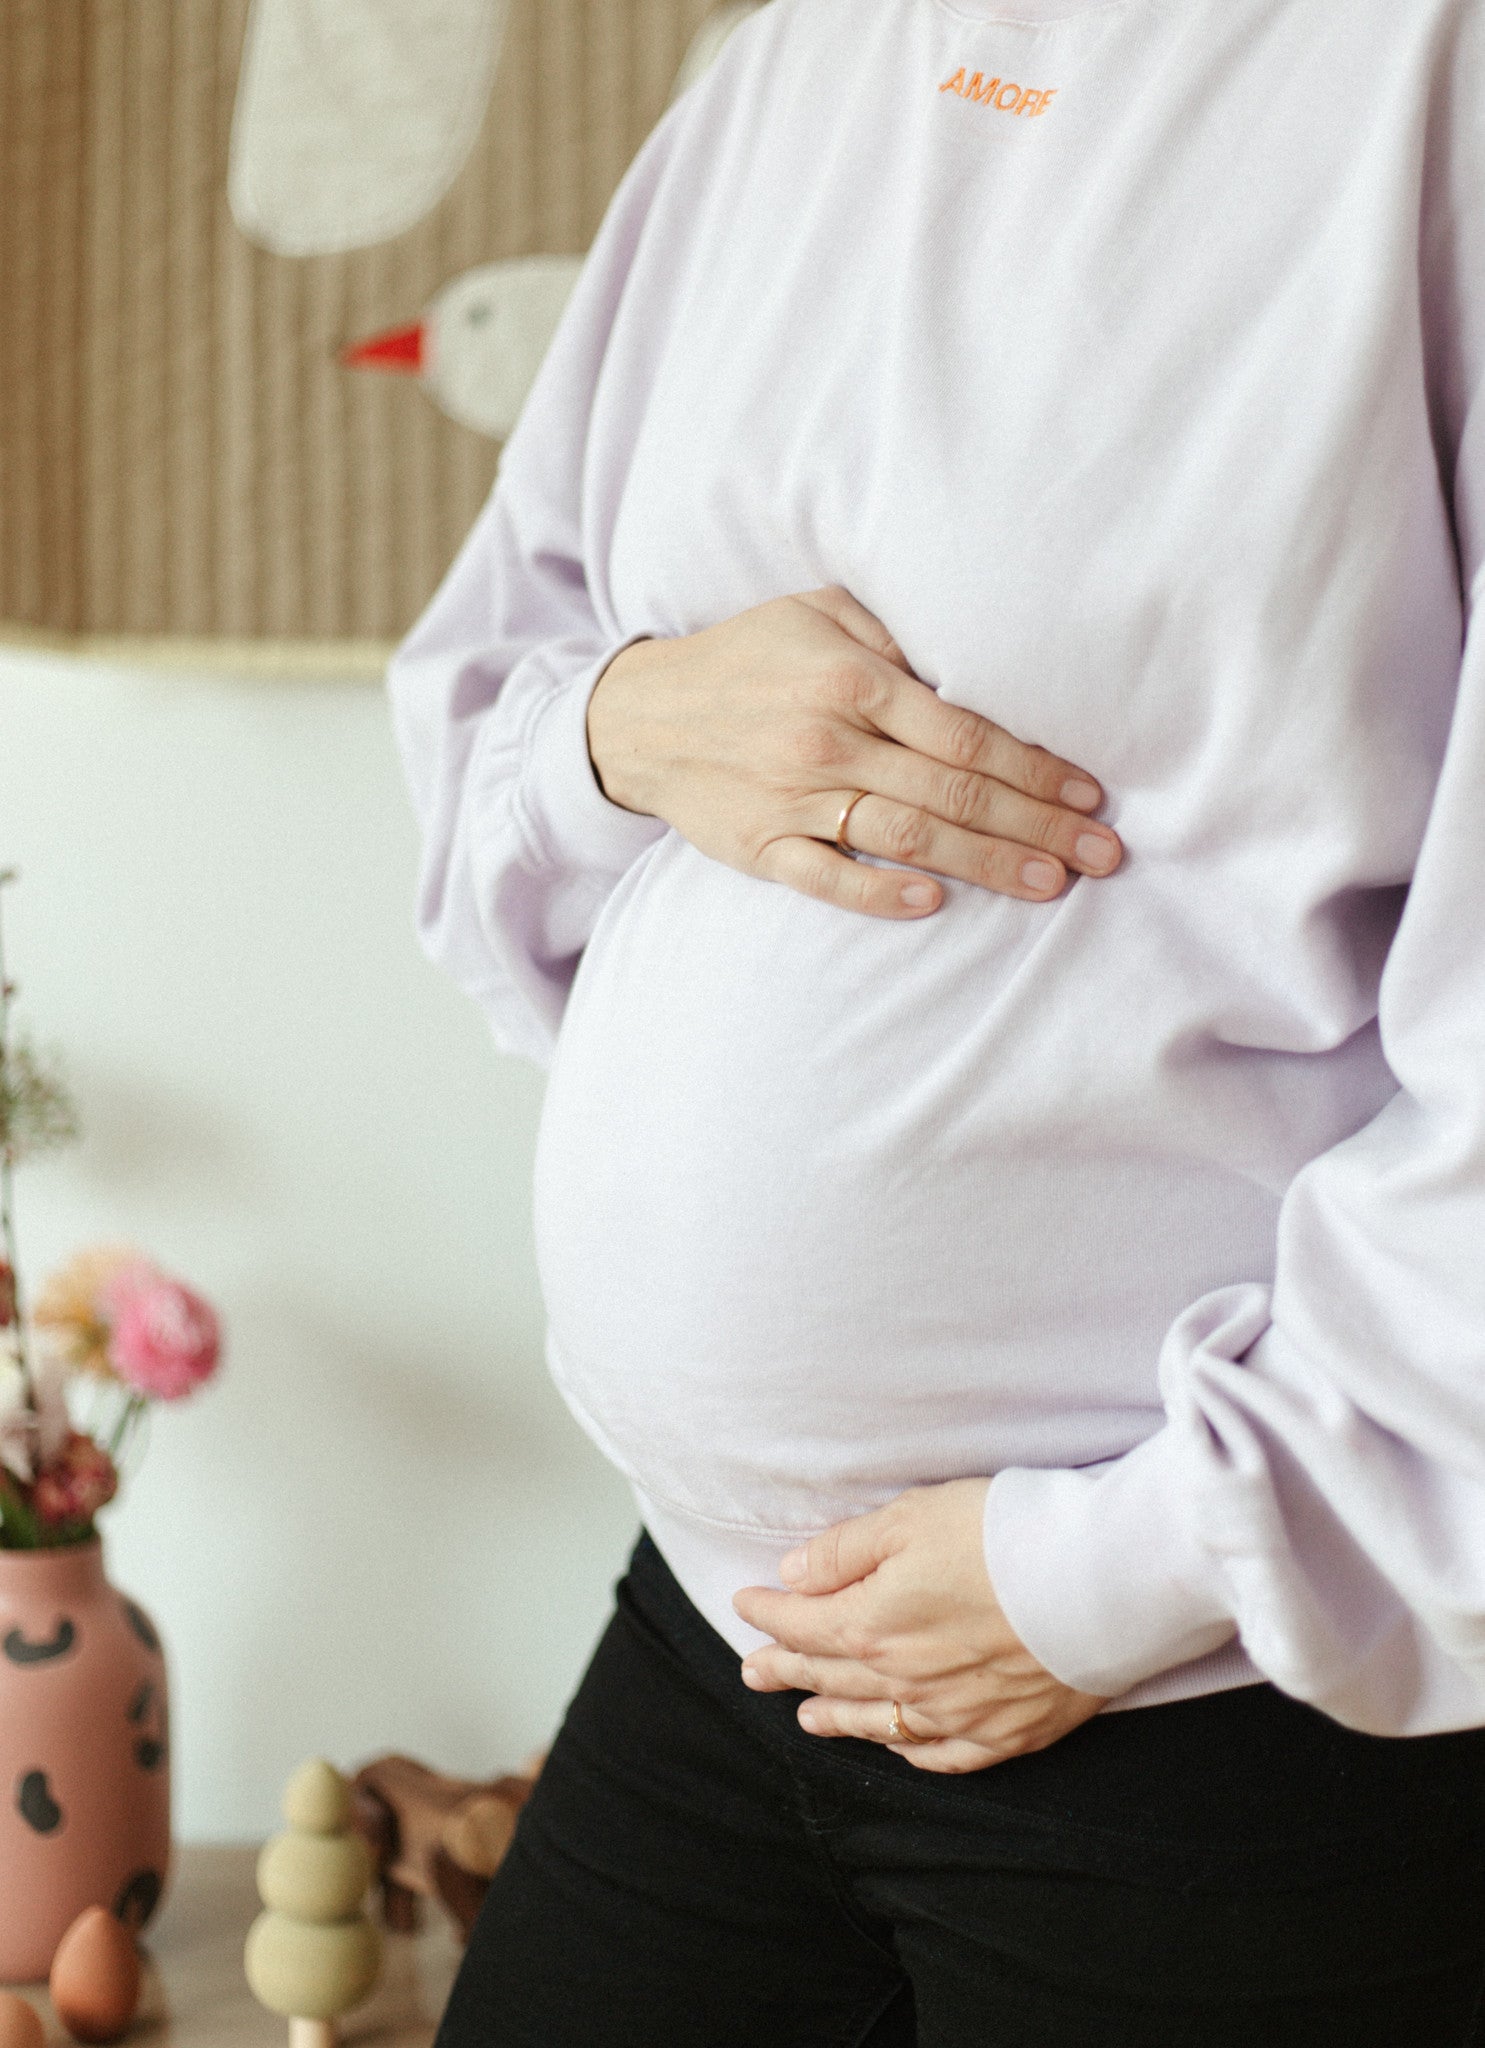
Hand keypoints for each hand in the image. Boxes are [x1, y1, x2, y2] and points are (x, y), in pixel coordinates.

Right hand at [586, 587, 1121, 920]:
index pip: (967, 733)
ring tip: (1050, 885)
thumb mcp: (818, 611)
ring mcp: (794, 799)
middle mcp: (829, 742)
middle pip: (954, 792)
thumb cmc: (747, 658)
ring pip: (907, 837)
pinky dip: (878, 893)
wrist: (642, 716)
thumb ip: (896, 633)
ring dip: (985, 864)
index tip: (1090, 796)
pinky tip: (932, 902)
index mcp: (853, 679)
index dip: (1037, 768)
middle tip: (1103, 857)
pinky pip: (826, 878)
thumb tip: (974, 666)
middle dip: (1038, 826)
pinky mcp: (761, 847)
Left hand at [732, 1480, 1106, 1773]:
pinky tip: (898, 1747)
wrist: (1101, 1581)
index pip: (803, 1623)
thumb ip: (846, 1551)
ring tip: (806, 1720)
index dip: (768, 1613)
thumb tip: (793, 1576)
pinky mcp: (1008, 1730)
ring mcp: (957, 1712)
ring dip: (835, 1718)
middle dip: (786, 1669)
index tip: (743, 1603)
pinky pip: (944, 1755)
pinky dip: (912, 1753)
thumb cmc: (1005, 1536)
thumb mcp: (911, 1517)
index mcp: (873, 1624)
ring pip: (879, 1723)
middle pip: (830, 1675)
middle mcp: (906, 1679)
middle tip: (753, 1673)